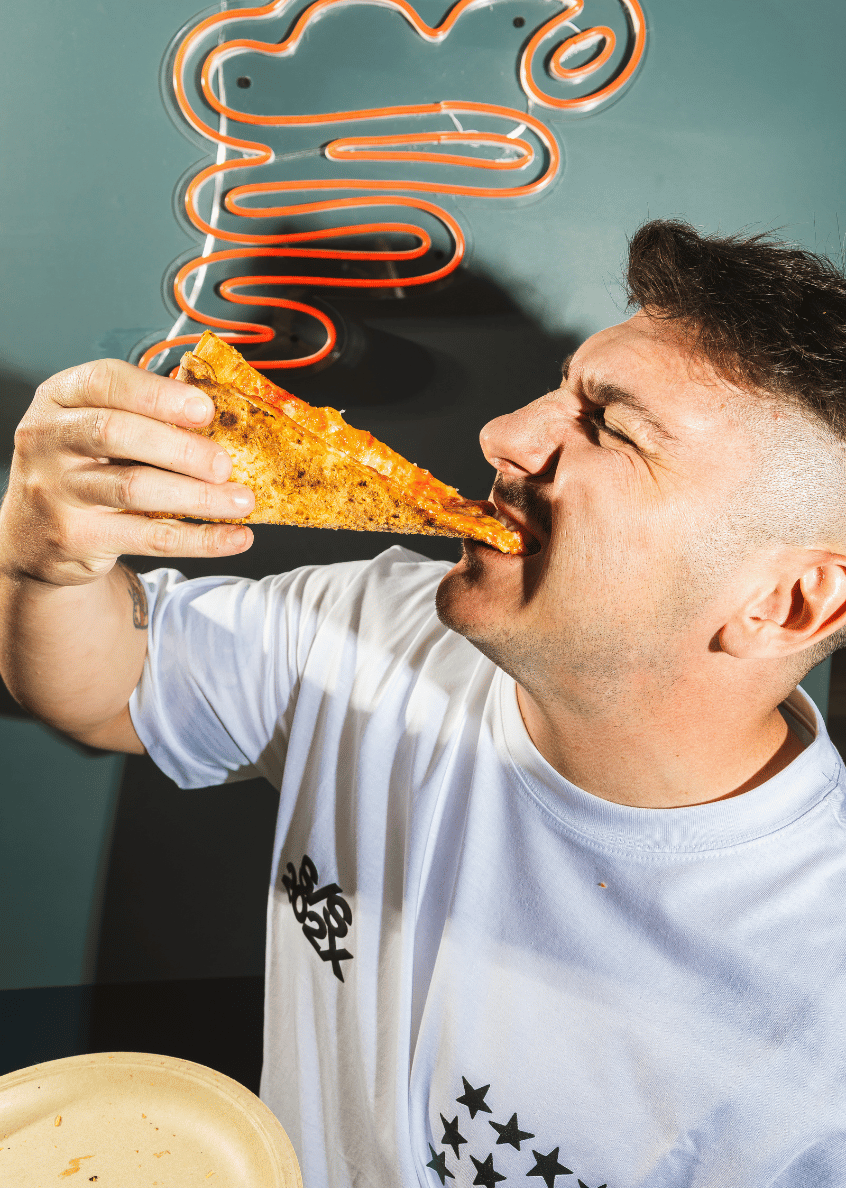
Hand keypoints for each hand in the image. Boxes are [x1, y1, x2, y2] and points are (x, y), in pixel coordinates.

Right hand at [0, 357, 254, 585]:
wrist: (32, 534)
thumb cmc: (80, 467)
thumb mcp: (94, 428)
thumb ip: (142, 415)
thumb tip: (222, 414)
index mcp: (59, 399)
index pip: (105, 382)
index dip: (158, 394)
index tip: (204, 409)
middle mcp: (49, 439)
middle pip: (117, 433)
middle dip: (181, 448)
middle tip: (226, 464)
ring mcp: (56, 490)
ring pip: (134, 488)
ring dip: (198, 496)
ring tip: (241, 501)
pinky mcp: (76, 536)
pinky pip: (148, 537)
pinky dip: (199, 539)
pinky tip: (234, 537)